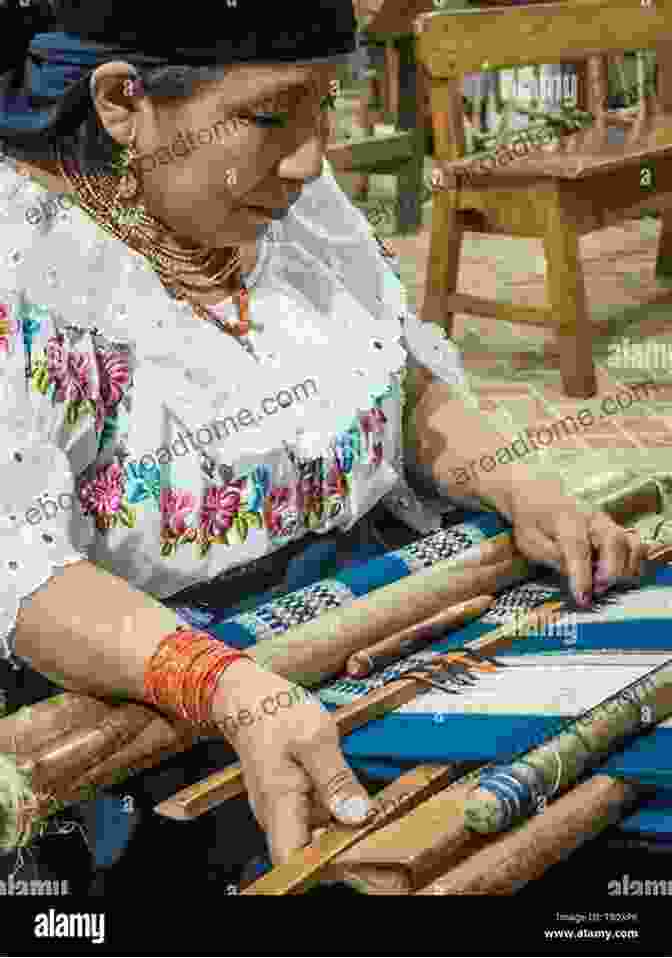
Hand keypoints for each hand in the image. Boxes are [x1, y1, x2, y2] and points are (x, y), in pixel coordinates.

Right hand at [212, 660, 373, 863]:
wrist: (247, 695)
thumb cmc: (274, 712)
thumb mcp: (314, 737)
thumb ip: (336, 778)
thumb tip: (357, 815)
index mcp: (279, 804)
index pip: (299, 860)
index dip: (332, 868)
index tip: (371, 864)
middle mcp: (277, 815)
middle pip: (312, 855)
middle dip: (351, 860)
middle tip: (391, 861)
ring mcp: (283, 808)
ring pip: (316, 838)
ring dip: (348, 841)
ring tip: (385, 838)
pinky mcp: (290, 797)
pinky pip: (315, 819)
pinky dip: (339, 820)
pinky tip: (362, 812)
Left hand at [505, 474, 648, 606]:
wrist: (538, 497)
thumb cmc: (532, 522)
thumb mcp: (529, 540)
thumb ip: (548, 555)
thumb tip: (570, 572)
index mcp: (565, 518)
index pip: (577, 546)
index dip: (582, 574)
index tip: (582, 597)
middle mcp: (591, 517)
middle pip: (612, 540)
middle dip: (611, 570)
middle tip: (599, 591)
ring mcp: (606, 522)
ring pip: (628, 541)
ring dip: (624, 568)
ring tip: (609, 587)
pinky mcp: (614, 529)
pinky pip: (633, 544)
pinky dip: (632, 563)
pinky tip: (620, 579)